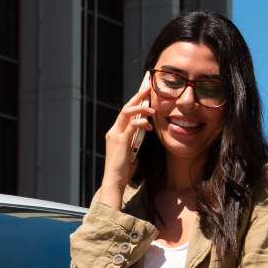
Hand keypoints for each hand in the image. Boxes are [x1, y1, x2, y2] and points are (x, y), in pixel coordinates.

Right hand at [96, 76, 152, 209]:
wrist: (114, 180)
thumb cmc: (123, 167)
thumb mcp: (132, 150)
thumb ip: (136, 139)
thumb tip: (144, 131)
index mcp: (116, 132)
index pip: (126, 112)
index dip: (135, 101)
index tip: (145, 92)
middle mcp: (114, 130)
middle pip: (126, 107)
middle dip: (138, 96)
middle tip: (149, 87)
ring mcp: (116, 135)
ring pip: (127, 113)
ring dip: (141, 108)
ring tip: (153, 109)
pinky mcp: (120, 142)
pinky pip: (131, 126)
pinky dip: (141, 122)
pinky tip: (149, 124)